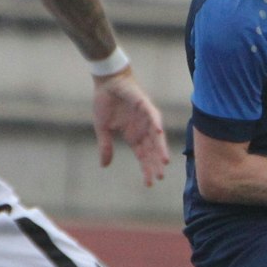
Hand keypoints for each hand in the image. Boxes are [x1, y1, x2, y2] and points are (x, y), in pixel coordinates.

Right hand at [92, 70, 169, 185]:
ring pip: (156, 136)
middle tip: (159, 177)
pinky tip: (158, 133)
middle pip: (152, 150)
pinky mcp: (145, 105)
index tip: (149, 184)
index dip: (146, 169)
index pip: (143, 156)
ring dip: (160, 148)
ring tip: (164, 161)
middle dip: (156, 163)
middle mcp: (143, 129)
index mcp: (133, 136)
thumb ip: (105, 146)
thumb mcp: (103, 129)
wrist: (107, 82)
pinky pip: (153, 116)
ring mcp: (146, 117)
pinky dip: (156, 124)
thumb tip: (104, 165)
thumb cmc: (106, 103)